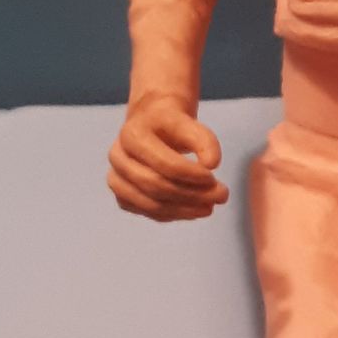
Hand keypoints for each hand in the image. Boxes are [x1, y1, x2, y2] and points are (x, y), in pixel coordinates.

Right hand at [107, 95, 227, 222]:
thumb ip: (204, 139)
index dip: (192, 175)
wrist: (152, 123)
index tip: (214, 178)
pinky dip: (173, 214)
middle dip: (192, 195)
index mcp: (132, 135)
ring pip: (151, 204)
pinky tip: (193, 210)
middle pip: (157, 186)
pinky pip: (148, 212)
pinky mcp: (122, 195)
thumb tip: (212, 164)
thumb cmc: (172, 124)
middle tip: (221, 196)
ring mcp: (116, 178)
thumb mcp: (190, 123)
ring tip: (210, 207)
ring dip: (185, 210)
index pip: (164, 164)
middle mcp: (118, 157)